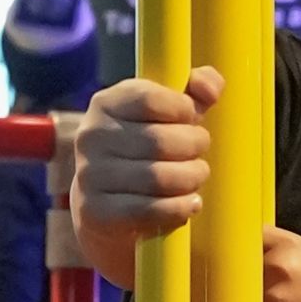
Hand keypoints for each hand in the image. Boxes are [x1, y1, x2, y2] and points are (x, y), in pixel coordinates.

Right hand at [72, 66, 219, 241]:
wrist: (104, 203)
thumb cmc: (145, 150)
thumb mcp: (168, 113)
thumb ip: (195, 90)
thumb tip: (210, 89)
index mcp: (106, 103)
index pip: (150, 99)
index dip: (183, 110)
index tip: (190, 119)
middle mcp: (92, 136)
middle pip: (160, 140)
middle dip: (194, 147)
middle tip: (198, 154)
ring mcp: (90, 175)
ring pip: (159, 177)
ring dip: (191, 178)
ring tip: (195, 177)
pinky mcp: (97, 211)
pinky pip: (152, 210)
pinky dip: (180, 208)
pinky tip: (189, 203)